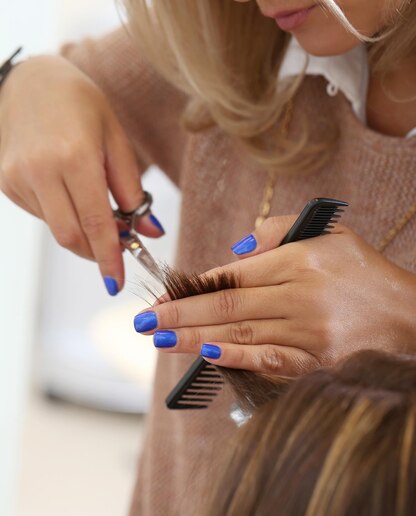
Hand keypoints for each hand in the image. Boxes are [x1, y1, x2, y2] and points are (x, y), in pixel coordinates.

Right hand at [0, 55, 164, 294]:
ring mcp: (17, 177)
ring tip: (89, 199)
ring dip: (80, 230)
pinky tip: (64, 187)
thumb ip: (132, 190)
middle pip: (71, 237)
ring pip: (56, 229)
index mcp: (74, 157)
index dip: (109, 258)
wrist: (28, 80)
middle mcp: (40, 170)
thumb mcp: (116, 139)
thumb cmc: (79, 104)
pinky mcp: (6, 182)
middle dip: (96, 252)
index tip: (116, 283)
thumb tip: (150, 233)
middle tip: (114, 247)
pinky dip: (61, 214)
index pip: (95, 224)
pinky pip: (41, 215)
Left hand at [133, 215, 415, 376]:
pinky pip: (270, 360)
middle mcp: (300, 295)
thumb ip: (280, 230)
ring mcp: (308, 332)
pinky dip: (236, 358)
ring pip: (240, 333)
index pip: (234, 274)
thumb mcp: (331, 234)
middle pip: (227, 305)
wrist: (412, 319)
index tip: (163, 296)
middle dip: (178, 313)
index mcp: (300, 260)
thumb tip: (234, 249)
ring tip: (159, 339)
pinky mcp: (318, 363)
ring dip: (193, 337)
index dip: (194, 287)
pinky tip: (205, 356)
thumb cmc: (366, 276)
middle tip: (142, 321)